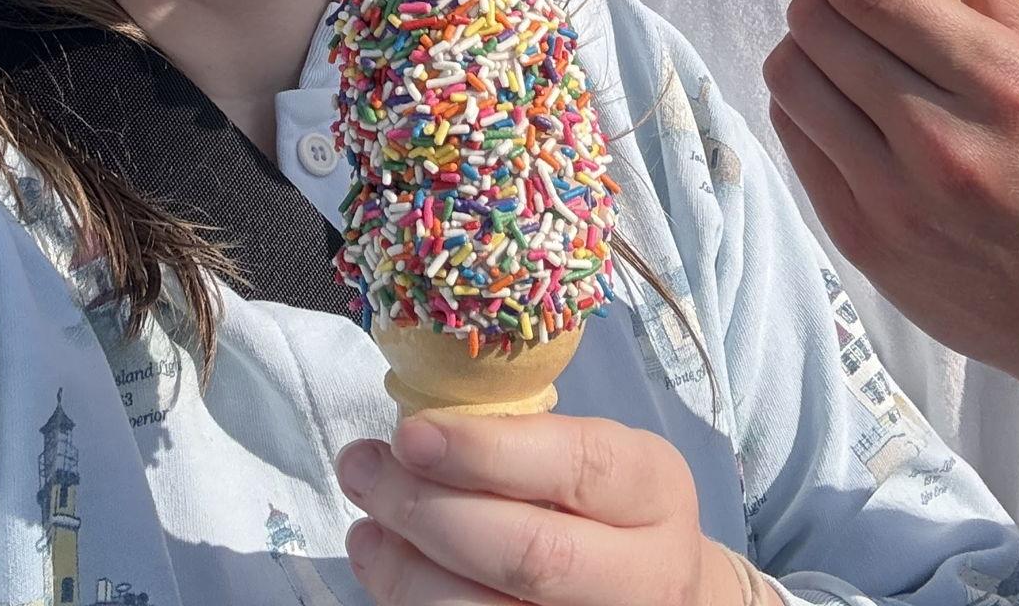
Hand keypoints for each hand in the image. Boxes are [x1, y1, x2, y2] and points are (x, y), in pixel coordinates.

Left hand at [336, 410, 761, 604]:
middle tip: (364, 470)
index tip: (411, 434)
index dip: (486, 451)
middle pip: (534, 555)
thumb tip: (416, 429)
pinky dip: (413, 602)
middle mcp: (647, 573)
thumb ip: (523, 439)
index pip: (577, 466)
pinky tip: (384, 565)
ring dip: (407, 569)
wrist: (651, 589)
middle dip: (431, 511)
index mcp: (654, 489)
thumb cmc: (601, 503)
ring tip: (364, 524)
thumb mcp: (589, 453)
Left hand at [756, 0, 1018, 421]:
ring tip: (842, 50)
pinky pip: (792, 137)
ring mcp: (891, 198)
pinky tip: (841, 104)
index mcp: (996, 83)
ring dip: (803, 47)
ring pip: (789, 77)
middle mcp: (938, 140)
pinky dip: (803, 104)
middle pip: (816, 24)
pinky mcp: (859, 239)